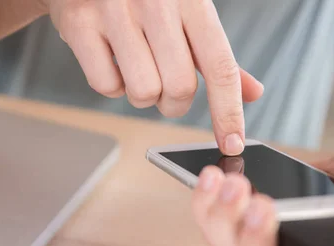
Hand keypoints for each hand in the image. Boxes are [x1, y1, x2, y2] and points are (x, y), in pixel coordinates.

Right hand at [47, 0, 263, 154]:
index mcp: (191, 0)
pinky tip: (111, 62)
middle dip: (174, 104)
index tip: (232, 143)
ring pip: (143, 92)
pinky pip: (106, 85)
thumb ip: (216, 55)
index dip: (228, 111)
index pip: (220, 67)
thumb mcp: (187, 14)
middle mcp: (157, 3)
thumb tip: (252, 92)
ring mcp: (116, 12)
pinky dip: (111, 85)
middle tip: (166, 91)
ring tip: (136, 70)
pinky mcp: (81, 24)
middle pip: (180, 88)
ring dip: (143, 96)